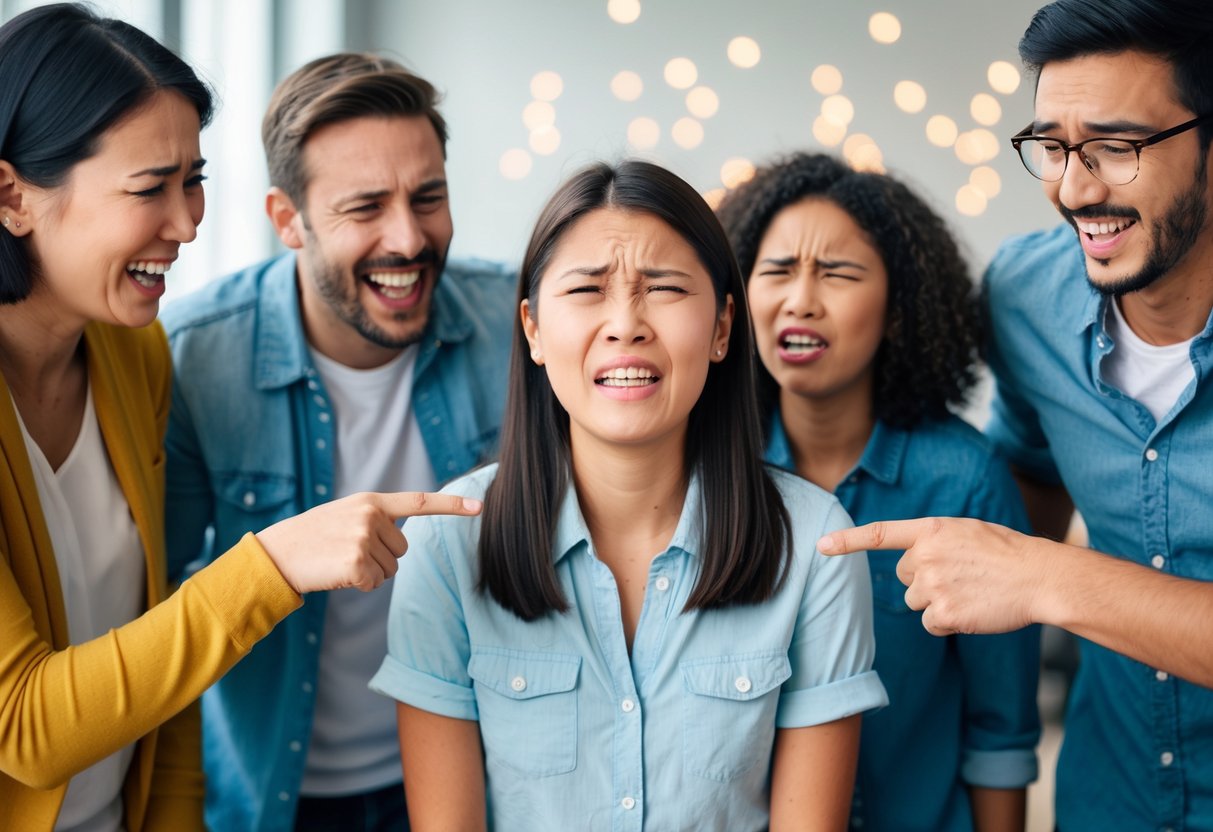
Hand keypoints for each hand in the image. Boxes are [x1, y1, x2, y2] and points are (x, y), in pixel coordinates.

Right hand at [255, 491, 481, 593]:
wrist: (276, 553)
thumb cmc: (312, 537)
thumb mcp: (345, 516)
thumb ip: (375, 519)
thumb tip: (401, 539)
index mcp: (371, 501)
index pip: (420, 502)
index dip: (452, 504)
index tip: (480, 507)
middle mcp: (371, 516)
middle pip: (402, 551)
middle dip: (380, 558)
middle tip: (347, 552)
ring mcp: (364, 538)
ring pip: (390, 570)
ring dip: (369, 572)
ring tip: (339, 560)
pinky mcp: (357, 563)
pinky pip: (374, 583)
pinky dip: (358, 584)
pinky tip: (336, 573)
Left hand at [817, 517, 1045, 635]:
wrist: (1039, 577)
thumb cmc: (1006, 554)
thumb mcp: (966, 533)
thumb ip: (933, 542)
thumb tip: (910, 565)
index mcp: (932, 530)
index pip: (880, 534)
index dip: (848, 541)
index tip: (820, 546)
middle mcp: (927, 555)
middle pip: (904, 577)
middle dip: (926, 581)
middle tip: (962, 577)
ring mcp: (934, 585)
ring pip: (915, 602)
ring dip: (937, 603)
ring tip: (971, 592)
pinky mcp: (944, 613)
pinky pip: (930, 624)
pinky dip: (947, 623)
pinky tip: (972, 611)